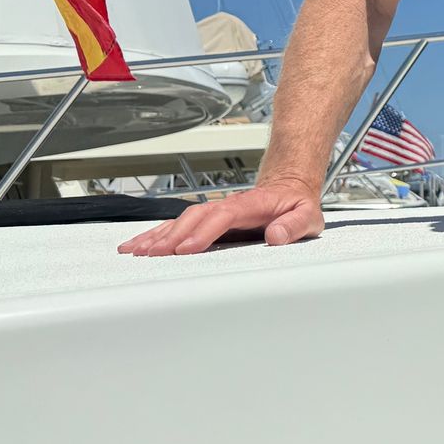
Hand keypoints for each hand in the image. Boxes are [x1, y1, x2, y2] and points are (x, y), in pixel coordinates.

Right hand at [118, 178, 324, 255]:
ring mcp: (216, 213)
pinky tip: (140, 244)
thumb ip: (295, 225)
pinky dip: (158, 234)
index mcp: (251, 205)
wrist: (290, 188)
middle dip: (172, 236)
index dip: (204, 232)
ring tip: (135, 251)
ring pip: (181, 221)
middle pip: (194, 218)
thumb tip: (276, 235)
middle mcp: (228, 207)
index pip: (223, 216)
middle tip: (152, 255)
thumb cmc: (297, 205)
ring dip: (158, 235)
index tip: (188, 248)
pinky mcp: (208, 221)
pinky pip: (179, 226)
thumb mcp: (308, 215)